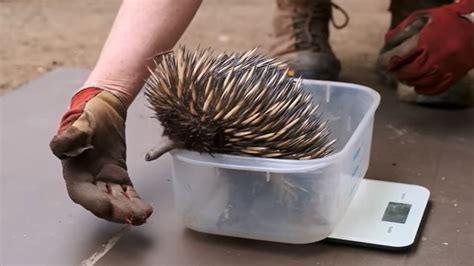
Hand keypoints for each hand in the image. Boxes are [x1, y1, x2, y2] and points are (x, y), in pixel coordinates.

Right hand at [50, 88, 151, 224]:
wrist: (103, 110)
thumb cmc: (88, 117)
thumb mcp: (78, 123)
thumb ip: (69, 137)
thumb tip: (59, 146)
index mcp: (75, 172)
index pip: (82, 194)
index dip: (93, 202)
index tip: (107, 206)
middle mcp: (89, 181)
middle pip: (102, 202)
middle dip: (118, 211)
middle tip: (133, 216)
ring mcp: (105, 180)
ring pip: (117, 200)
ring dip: (129, 210)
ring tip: (144, 215)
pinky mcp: (119, 176)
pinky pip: (127, 193)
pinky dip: (136, 202)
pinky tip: (146, 210)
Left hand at [379, 0, 473, 94]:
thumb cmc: (449, 20)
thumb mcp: (425, 17)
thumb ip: (404, 28)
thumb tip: (387, 40)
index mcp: (426, 40)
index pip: (399, 56)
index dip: (387, 62)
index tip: (383, 63)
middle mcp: (436, 56)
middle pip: (409, 72)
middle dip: (398, 73)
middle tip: (393, 72)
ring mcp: (446, 67)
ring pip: (421, 82)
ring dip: (409, 82)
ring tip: (404, 77)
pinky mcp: (454, 75)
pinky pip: (436, 89)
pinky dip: (424, 90)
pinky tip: (418, 87)